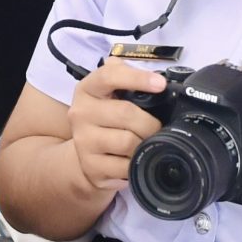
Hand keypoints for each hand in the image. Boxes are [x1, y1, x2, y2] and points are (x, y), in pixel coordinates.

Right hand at [67, 55, 167, 192]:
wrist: (87, 152)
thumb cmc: (107, 116)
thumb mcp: (111, 92)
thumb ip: (126, 75)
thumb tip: (155, 77)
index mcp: (87, 89)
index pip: (109, 76)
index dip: (137, 78)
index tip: (161, 84)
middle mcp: (80, 113)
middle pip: (126, 113)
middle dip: (150, 122)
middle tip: (158, 127)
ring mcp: (84, 141)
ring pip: (128, 141)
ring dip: (145, 143)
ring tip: (146, 143)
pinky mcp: (91, 166)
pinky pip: (126, 166)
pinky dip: (137, 163)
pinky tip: (136, 158)